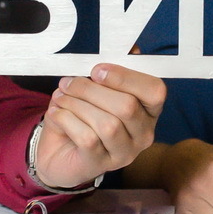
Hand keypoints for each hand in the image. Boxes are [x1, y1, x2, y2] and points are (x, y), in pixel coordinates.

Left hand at [32, 63, 164, 190]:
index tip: (97, 70)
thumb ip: (112, 70)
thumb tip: (131, 49)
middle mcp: (143, 134)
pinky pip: (88, 138)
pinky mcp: (101, 164)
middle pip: (127, 107)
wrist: (58, 152)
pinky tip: (57, 114)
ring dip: (77, 105)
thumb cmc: (82, 116)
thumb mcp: (95, 88)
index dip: (126, 77)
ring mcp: (124, 153)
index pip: (155, 91)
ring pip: (107, 124)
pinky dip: (67, 120)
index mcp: (148, 110)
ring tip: (60, 99)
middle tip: (68, 83)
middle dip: (91, 90)